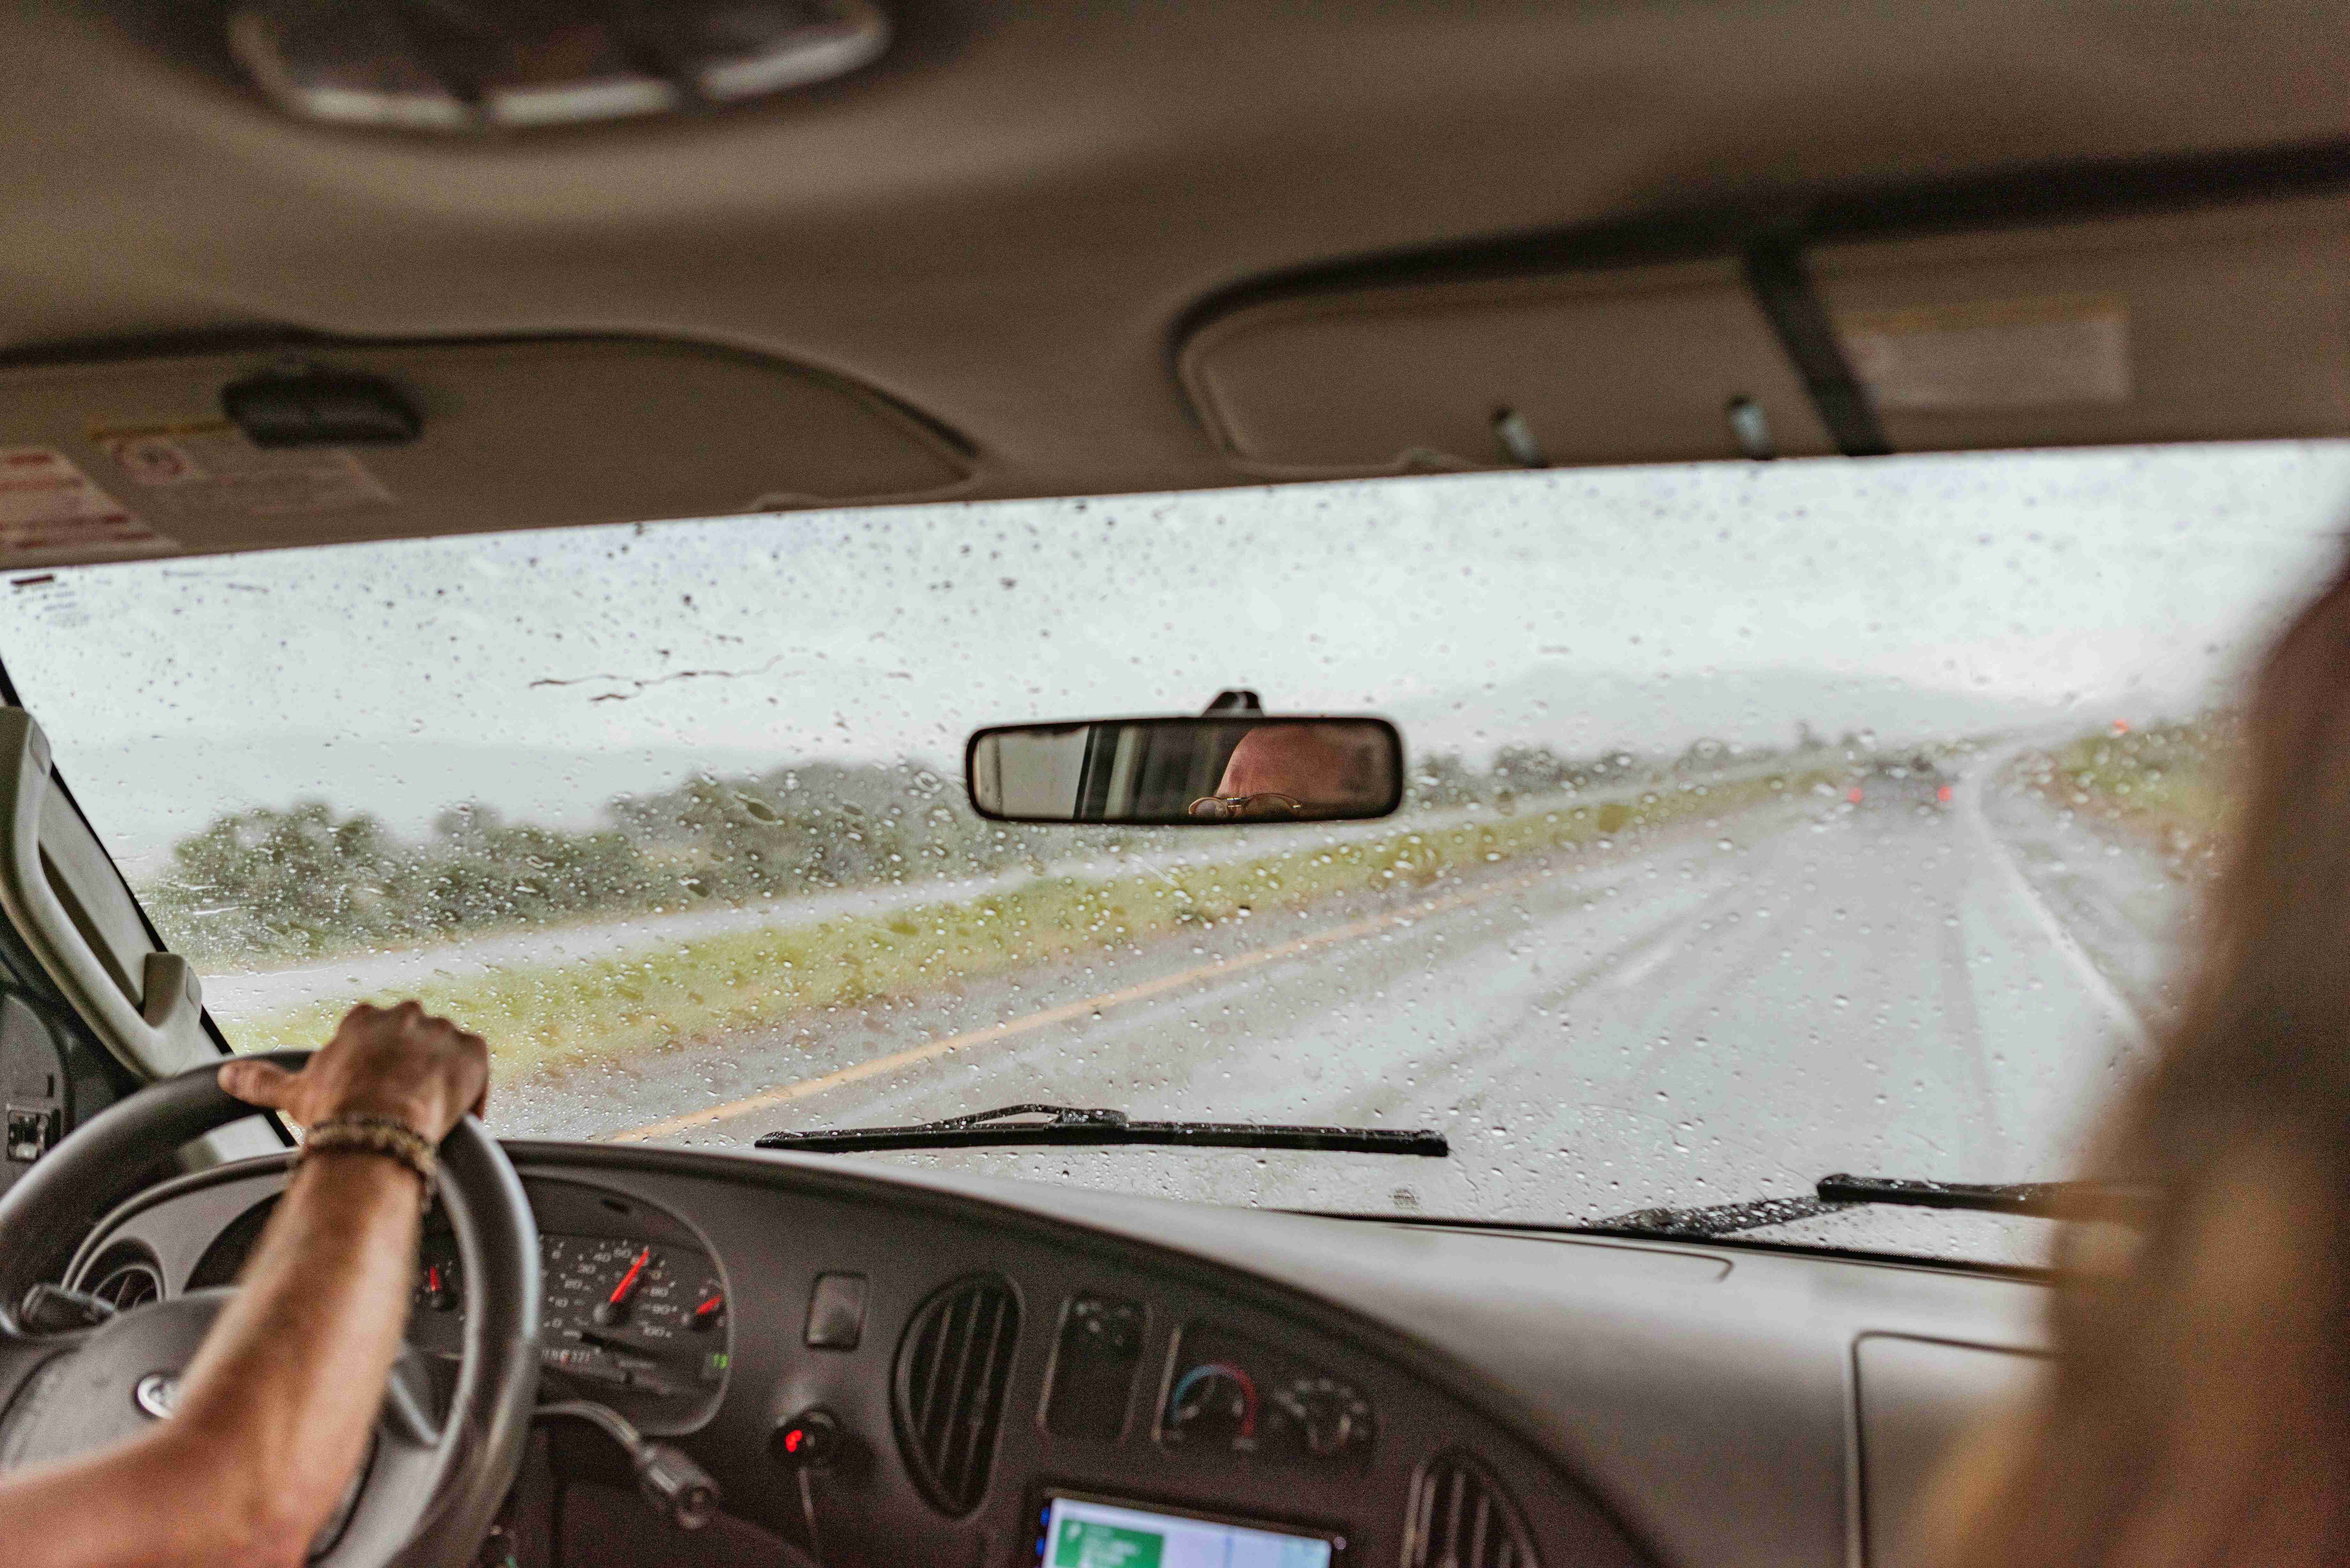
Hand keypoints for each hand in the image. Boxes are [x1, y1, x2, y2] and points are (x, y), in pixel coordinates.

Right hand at [218, 1001, 489, 1141]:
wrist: (378, 1123)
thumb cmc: (335, 1108)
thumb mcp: (294, 1093)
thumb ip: (261, 1081)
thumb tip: (227, 1075)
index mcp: (364, 1019)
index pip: (374, 1035)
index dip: (376, 1066)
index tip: (373, 1090)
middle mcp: (406, 1015)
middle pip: (413, 1042)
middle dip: (409, 1071)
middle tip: (400, 1107)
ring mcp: (442, 1030)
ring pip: (446, 1055)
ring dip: (439, 1080)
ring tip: (426, 1115)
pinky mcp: (474, 1050)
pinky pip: (478, 1069)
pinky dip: (471, 1092)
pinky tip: (456, 1119)